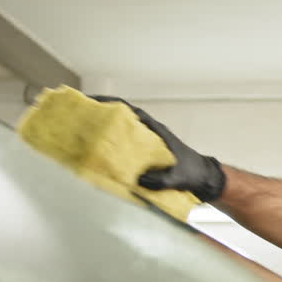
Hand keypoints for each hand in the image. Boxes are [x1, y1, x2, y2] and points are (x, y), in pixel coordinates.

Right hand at [90, 95, 225, 202]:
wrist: (204, 180)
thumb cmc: (193, 173)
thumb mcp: (178, 177)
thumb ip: (161, 180)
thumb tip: (138, 182)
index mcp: (155, 130)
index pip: (129, 110)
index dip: (110, 103)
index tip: (91, 100)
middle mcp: (149, 134)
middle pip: (120, 118)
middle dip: (99, 115)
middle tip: (76, 116)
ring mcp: (146, 144)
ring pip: (121, 132)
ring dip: (103, 131)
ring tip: (80, 133)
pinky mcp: (145, 156)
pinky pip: (124, 147)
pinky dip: (111, 148)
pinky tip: (97, 155)